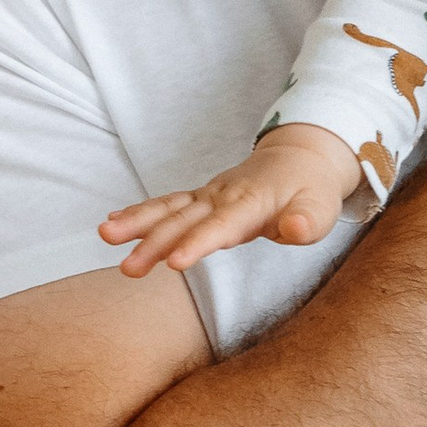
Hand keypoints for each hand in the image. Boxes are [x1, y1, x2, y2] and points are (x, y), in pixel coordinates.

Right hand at [101, 123, 365, 278]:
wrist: (300, 158)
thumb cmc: (311, 191)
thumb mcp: (322, 209)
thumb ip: (308, 222)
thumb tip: (296, 229)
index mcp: (251, 203)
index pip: (221, 226)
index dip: (197, 243)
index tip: (174, 262)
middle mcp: (222, 196)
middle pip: (184, 220)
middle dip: (153, 242)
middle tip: (127, 268)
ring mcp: (208, 196)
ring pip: (167, 209)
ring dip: (135, 222)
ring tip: (105, 235)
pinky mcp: (200, 199)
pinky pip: (167, 205)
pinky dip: (139, 213)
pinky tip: (112, 224)